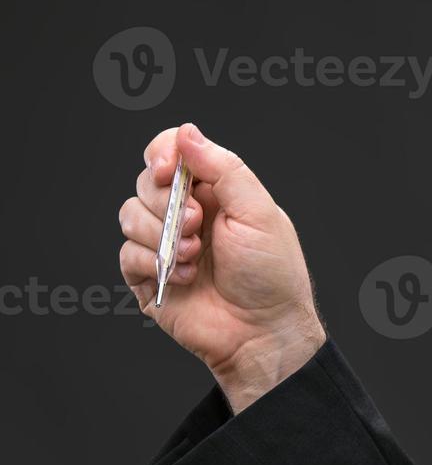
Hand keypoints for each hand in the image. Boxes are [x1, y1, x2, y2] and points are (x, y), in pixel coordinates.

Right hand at [118, 122, 325, 411]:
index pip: (172, 152)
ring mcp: (165, 244)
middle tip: (197, 225)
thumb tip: (186, 132)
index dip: (163, 154)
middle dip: (166, 201)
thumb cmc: (272, 274)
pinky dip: (153, 263)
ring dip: (161, 234)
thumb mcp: (259, 212)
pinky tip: (185, 278)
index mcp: (215, 192)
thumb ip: (223, 168)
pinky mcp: (149, 276)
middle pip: (144, 181)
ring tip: (196, 256)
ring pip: (128, 214)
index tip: (169, 170)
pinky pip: (126, 253)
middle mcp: (186, 213)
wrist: (264, 331)